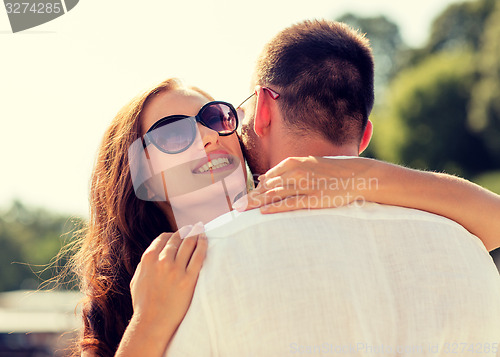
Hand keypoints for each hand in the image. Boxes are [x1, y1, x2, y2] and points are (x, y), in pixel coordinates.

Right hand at [129, 222, 207, 331]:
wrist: (152, 323)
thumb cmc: (143, 303)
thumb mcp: (137, 279)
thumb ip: (144, 264)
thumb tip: (153, 253)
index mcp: (148, 259)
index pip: (164, 238)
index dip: (174, 234)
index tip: (181, 233)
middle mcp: (162, 261)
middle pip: (178, 238)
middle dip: (187, 231)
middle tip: (194, 228)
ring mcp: (175, 270)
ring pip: (189, 244)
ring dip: (196, 234)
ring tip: (201, 231)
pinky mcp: (188, 280)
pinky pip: (199, 256)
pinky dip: (203, 245)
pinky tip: (206, 240)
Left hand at [233, 156, 379, 212]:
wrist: (357, 175)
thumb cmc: (333, 171)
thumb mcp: (309, 164)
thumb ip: (290, 170)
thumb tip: (268, 178)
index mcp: (294, 163)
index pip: (268, 177)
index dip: (256, 188)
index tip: (246, 197)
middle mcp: (296, 172)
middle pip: (267, 186)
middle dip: (251, 197)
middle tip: (236, 206)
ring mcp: (304, 185)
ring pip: (274, 194)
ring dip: (256, 203)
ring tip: (243, 210)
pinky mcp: (313, 198)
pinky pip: (290, 204)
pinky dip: (275, 207)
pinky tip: (263, 212)